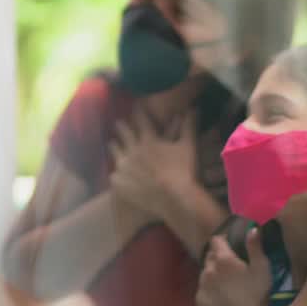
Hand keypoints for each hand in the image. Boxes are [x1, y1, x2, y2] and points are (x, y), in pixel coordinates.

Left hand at [108, 107, 195, 221]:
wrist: (175, 199)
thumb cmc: (184, 171)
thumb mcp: (188, 147)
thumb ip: (189, 127)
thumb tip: (193, 109)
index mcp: (148, 140)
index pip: (140, 119)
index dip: (137, 111)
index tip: (135, 106)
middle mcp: (132, 150)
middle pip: (123, 132)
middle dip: (121, 125)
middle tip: (118, 122)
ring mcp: (124, 166)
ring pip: (115, 150)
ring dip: (114, 145)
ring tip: (112, 143)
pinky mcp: (119, 181)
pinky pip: (113, 173)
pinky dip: (116, 171)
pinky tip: (116, 171)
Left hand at [196, 229, 269, 305]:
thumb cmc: (257, 293)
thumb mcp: (262, 267)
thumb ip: (255, 246)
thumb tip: (252, 228)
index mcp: (223, 259)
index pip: (216, 240)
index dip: (222, 239)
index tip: (229, 242)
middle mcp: (208, 268)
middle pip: (209, 255)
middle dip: (217, 255)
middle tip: (229, 263)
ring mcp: (202, 285)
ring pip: (204, 272)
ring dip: (212, 272)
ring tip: (224, 280)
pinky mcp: (199, 299)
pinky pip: (202, 288)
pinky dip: (209, 288)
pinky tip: (219, 294)